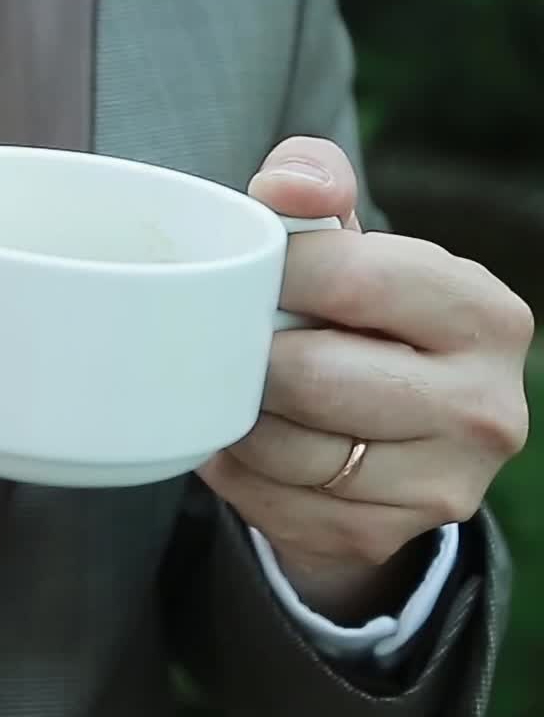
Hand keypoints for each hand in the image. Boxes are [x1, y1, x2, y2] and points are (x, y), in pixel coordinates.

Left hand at [198, 137, 533, 622]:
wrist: (381, 429)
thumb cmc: (352, 313)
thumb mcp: (346, 239)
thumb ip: (314, 183)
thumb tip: (286, 188)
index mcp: (484, 315)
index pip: (353, 279)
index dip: (273, 272)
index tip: (244, 273)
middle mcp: (484, 407)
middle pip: (312, 376)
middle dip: (252, 355)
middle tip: (232, 339)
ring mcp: (442, 484)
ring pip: (285, 447)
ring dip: (236, 414)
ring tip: (233, 387)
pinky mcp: (383, 534)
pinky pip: (270, 500)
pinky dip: (235, 467)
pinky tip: (242, 437)